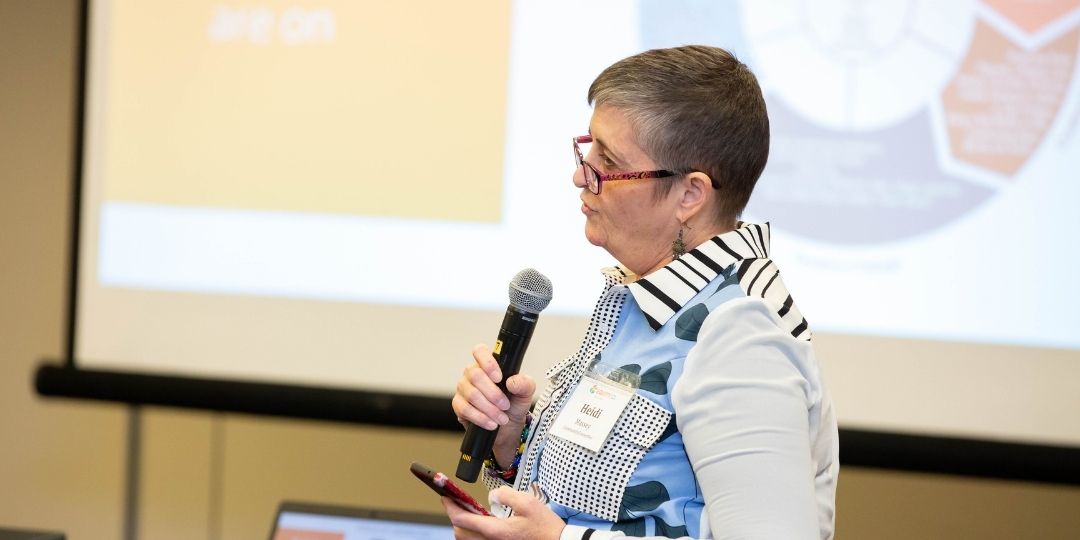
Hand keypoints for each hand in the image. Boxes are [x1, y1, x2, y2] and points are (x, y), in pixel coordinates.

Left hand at [442, 487, 564, 539]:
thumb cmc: (545, 528)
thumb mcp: (528, 503)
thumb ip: (506, 495)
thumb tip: (492, 495)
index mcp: (496, 531)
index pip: (463, 520)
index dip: (451, 507)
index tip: (446, 497)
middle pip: (460, 533)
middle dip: (455, 517)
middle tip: (456, 502)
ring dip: (464, 526)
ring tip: (469, 511)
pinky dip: (474, 533)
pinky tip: (483, 522)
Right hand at [452, 344, 535, 466]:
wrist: (507, 428)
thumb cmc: (514, 404)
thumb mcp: (525, 394)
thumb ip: (524, 384)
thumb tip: (512, 382)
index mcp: (488, 364)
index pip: (480, 351)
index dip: (487, 363)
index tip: (499, 378)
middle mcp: (472, 373)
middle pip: (475, 375)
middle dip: (493, 394)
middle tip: (505, 405)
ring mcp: (463, 388)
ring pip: (471, 394)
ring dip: (489, 409)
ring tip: (502, 418)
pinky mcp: (458, 405)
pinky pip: (464, 409)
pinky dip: (480, 418)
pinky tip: (491, 423)